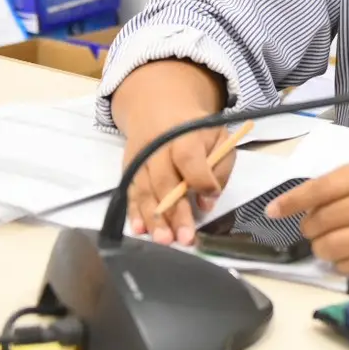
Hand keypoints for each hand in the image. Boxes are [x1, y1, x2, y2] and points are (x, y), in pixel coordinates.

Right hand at [111, 61, 231, 246]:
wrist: (160, 109)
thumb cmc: (196, 131)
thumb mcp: (218, 138)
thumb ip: (219, 168)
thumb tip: (208, 201)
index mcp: (185, 134)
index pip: (188, 157)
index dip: (199, 178)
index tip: (208, 197)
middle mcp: (158, 146)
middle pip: (164, 181)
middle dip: (175, 212)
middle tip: (184, 238)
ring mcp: (140, 158)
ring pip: (145, 190)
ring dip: (153, 218)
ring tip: (164, 240)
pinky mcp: (128, 168)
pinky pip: (130, 193)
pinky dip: (133, 213)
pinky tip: (140, 230)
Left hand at [265, 152, 348, 274]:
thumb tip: (311, 198)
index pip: (320, 190)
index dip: (290, 202)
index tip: (272, 211)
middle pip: (322, 221)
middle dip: (307, 227)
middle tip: (310, 228)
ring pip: (334, 247)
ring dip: (319, 248)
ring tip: (323, 244)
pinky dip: (340, 264)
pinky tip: (341, 257)